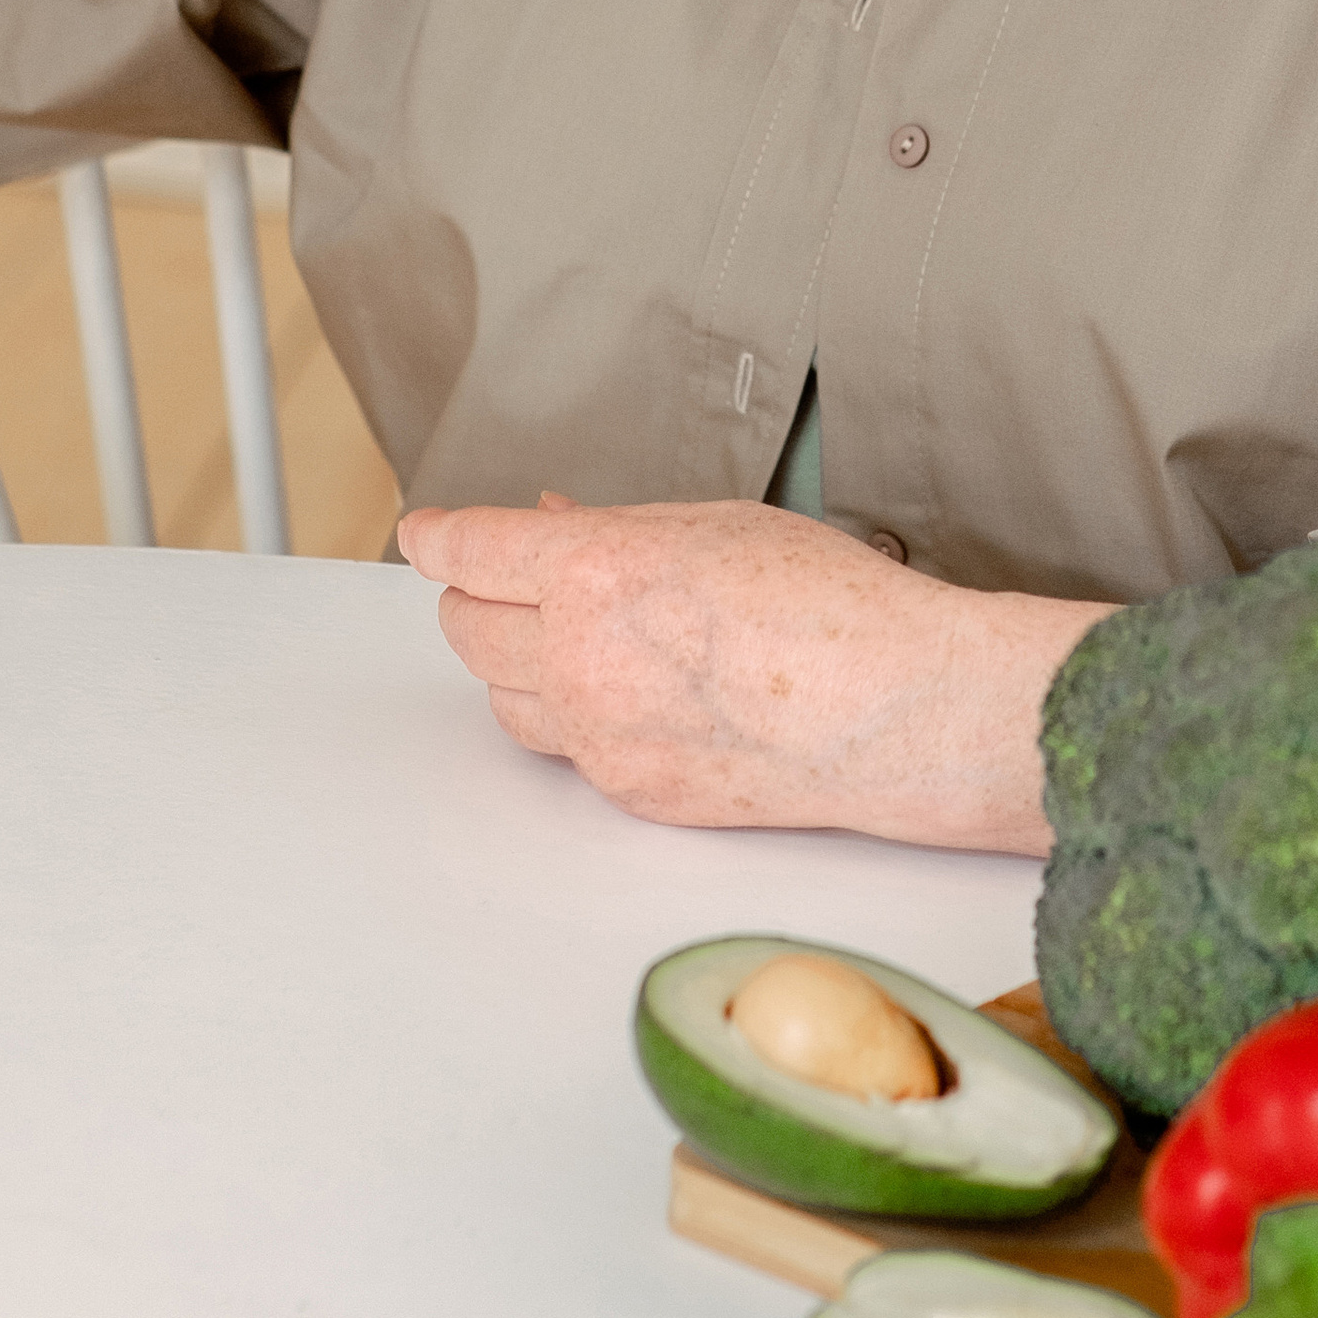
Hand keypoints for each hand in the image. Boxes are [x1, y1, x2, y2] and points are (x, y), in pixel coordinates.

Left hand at [397, 492, 1111, 852]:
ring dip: (513, 660)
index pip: (470, 551)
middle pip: (466, 628)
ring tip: (563, 634)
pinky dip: (571, 714)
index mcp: (596, 572)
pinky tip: (624, 688)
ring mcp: (599, 735)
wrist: (893, 711)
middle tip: (501, 577)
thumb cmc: (829, 605)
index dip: (437, 536)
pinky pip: (565, 749)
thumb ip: (616, 530)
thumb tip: (551, 526)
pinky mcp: (629, 792)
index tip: (424, 533)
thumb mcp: (714, 525)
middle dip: (473, 595)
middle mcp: (579, 658)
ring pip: (502, 698)